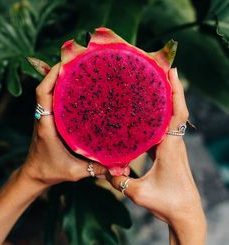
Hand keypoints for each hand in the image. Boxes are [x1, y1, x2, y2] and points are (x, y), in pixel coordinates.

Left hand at [23, 63, 106, 186]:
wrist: (34, 175)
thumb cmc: (51, 172)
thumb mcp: (75, 171)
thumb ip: (97, 169)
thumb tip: (121, 170)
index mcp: (46, 126)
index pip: (43, 94)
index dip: (51, 77)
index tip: (65, 64)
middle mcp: (44, 118)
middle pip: (45, 88)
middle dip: (57, 72)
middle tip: (77, 63)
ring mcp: (45, 118)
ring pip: (47, 93)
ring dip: (58, 80)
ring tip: (77, 71)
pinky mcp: (48, 121)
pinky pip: (51, 100)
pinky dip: (59, 90)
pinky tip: (75, 89)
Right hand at [106, 68, 206, 243]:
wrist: (185, 212)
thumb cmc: (166, 203)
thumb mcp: (138, 193)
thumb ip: (120, 181)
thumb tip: (106, 169)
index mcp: (170, 147)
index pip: (177, 114)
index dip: (176, 92)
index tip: (172, 72)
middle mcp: (174, 142)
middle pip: (176, 110)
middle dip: (172, 88)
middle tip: (161, 70)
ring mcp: (173, 146)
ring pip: (171, 118)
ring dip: (166, 101)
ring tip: (151, 86)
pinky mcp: (169, 151)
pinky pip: (164, 129)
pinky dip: (159, 117)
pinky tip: (147, 114)